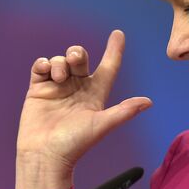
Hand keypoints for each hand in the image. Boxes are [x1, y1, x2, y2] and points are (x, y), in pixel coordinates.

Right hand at [14, 30, 151, 188]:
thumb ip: (123, 111)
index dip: (114, 50)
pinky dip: (43, 63)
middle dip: (78, 53)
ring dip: (60, 62)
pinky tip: (45, 70)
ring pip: (61, 60)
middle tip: (75, 59)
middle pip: (81, 58)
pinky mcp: (39, 89)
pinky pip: (41, 66)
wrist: (44, 155)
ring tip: (58, 77)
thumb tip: (149, 102)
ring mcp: (57, 87)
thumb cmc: (75, 144)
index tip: (118, 34)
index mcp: (95, 94)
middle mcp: (77, 88)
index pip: (108, 67)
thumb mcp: (102, 125)